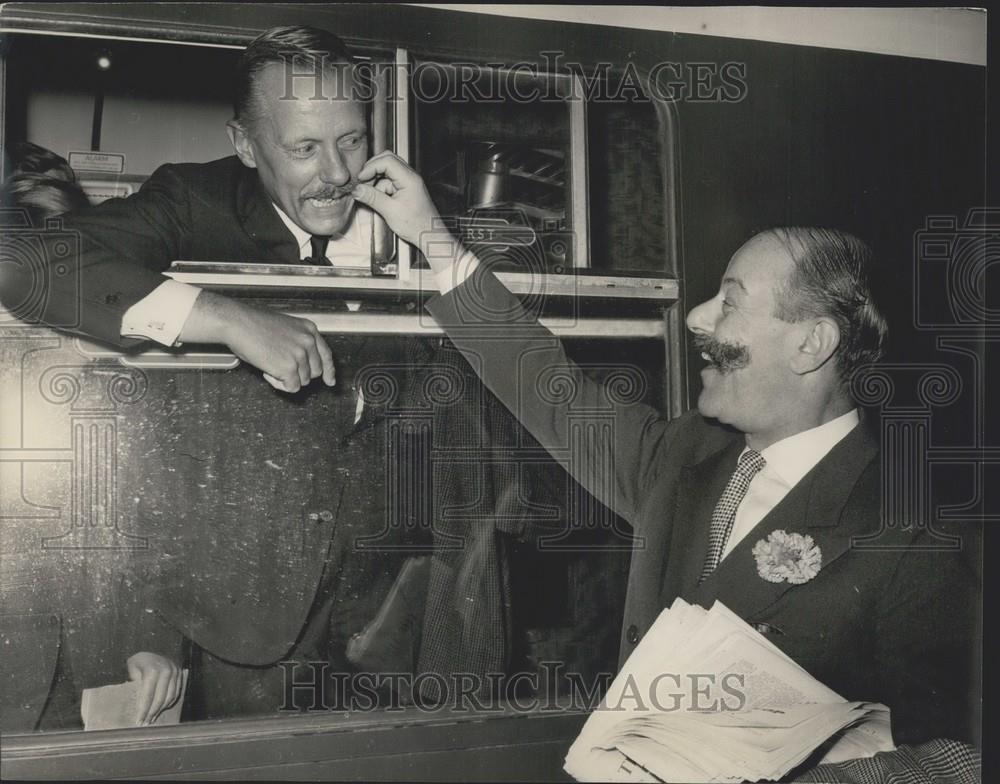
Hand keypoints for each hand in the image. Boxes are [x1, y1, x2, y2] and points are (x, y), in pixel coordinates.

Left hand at [126, 651, 181, 725]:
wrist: (150, 648)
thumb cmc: (138, 662)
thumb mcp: (132, 670)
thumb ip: (134, 686)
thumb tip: (136, 705)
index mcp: (152, 670)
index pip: (148, 696)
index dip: (143, 710)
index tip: (139, 721)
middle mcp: (166, 670)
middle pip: (160, 698)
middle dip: (152, 713)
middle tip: (145, 723)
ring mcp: (175, 671)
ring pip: (170, 697)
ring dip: (161, 710)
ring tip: (153, 718)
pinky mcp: (179, 673)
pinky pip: (176, 692)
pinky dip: (169, 703)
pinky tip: (162, 709)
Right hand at [180, 292, 335, 391]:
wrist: (238, 323)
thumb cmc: (253, 324)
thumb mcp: (285, 328)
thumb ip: (298, 342)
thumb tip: (303, 363)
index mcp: (309, 330)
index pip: (326, 354)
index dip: (329, 371)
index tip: (330, 381)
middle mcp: (308, 341)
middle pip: (314, 372)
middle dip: (299, 374)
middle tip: (280, 368)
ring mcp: (300, 355)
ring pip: (303, 381)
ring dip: (286, 378)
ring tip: (269, 364)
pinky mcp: (290, 368)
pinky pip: (291, 387)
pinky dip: (279, 384)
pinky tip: (267, 372)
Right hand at [352, 152, 452, 260]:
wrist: (429, 235)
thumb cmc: (417, 225)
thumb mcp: (390, 211)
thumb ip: (372, 198)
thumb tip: (357, 189)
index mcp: (409, 179)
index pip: (387, 161)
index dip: (371, 167)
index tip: (361, 178)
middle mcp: (410, 176)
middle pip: (387, 160)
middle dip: (372, 169)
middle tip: (363, 182)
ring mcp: (407, 182)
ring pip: (387, 171)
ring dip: (375, 180)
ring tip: (368, 193)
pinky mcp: (404, 188)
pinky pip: (389, 181)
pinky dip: (380, 187)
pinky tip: (376, 197)